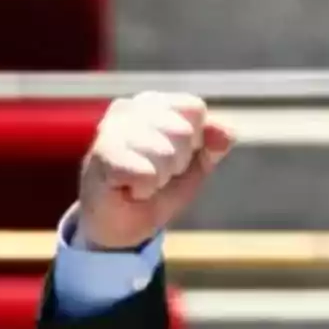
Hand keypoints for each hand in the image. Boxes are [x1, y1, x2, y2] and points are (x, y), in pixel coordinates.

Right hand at [77, 91, 234, 249]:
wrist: (123, 224)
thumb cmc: (158, 186)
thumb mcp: (195, 165)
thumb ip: (213, 145)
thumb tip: (227, 133)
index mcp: (155, 103)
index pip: (195, 108)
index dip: (196, 141)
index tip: (177, 156)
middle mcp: (130, 108)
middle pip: (183, 131)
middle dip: (177, 162)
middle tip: (156, 173)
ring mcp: (111, 129)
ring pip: (165, 153)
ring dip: (160, 178)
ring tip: (142, 182)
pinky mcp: (101, 155)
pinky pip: (145, 172)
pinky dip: (144, 189)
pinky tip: (129, 189)